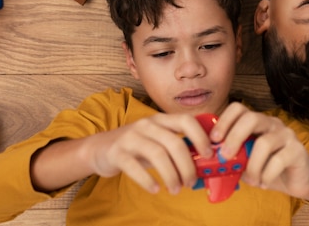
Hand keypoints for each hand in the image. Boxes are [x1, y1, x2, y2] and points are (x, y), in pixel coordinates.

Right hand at [86, 113, 211, 194]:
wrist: (100, 148)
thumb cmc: (137, 147)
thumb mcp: (157, 140)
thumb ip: (176, 146)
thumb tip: (203, 163)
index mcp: (161, 119)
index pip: (186, 120)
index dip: (201, 136)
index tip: (208, 155)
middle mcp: (147, 124)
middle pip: (174, 142)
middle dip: (187, 165)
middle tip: (191, 182)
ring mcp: (131, 137)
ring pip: (157, 155)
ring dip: (171, 176)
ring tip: (176, 189)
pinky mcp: (117, 152)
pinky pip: (135, 167)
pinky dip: (148, 180)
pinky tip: (155, 189)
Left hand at [210, 103, 308, 198]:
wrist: (295, 181)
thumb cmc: (266, 168)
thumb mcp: (245, 162)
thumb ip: (232, 157)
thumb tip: (210, 161)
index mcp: (256, 122)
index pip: (238, 108)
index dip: (224, 121)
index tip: (214, 140)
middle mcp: (271, 123)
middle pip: (251, 118)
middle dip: (234, 138)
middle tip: (225, 157)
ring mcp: (286, 134)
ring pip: (264, 143)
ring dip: (252, 166)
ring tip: (251, 180)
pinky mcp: (298, 150)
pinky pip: (279, 160)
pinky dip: (266, 175)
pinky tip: (264, 183)